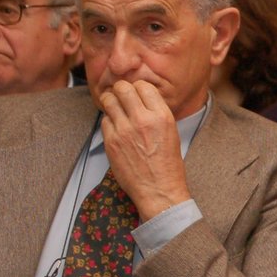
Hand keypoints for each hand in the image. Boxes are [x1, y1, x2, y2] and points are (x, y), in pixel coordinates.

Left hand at [99, 80, 191, 217]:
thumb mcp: (172, 133)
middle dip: (121, 90)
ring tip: (116, 109)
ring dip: (111, 102)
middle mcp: (143, 120)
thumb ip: (156, 113)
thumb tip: (141, 99)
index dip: (138, 88)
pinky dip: (109, 121)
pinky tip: (116, 129)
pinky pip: (104, 120)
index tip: (136, 94)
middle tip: (122, 97)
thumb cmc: (168, 165)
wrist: (159, 191)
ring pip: (109, 101)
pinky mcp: (111, 142)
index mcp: (162, 116)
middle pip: (123, 88)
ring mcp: (124, 130)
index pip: (143, 86)